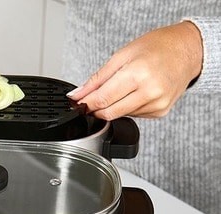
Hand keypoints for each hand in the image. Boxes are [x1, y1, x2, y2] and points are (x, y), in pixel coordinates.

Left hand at [67, 21, 203, 119]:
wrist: (188, 50)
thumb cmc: (157, 47)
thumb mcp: (122, 55)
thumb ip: (97, 79)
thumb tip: (77, 95)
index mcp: (138, 74)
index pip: (103, 99)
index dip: (86, 104)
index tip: (77, 103)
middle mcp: (150, 92)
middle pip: (110, 113)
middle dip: (96, 109)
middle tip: (91, 101)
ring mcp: (156, 104)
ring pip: (121, 115)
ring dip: (114, 107)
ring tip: (122, 88)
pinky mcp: (160, 112)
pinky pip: (134, 115)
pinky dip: (128, 107)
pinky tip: (135, 93)